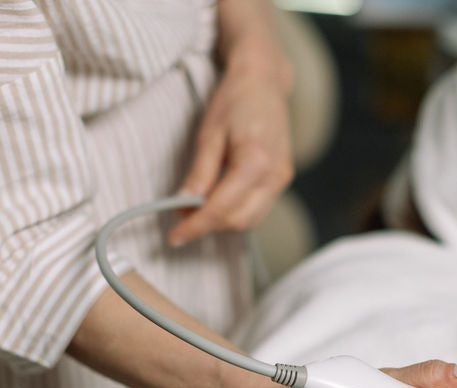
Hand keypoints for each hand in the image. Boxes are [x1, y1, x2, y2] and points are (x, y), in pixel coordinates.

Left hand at [168, 70, 292, 243]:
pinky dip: (236, 212)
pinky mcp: (282, 179)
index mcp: (256, 161)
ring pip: (250, 220)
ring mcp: (282, 179)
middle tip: (181, 218)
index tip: (174, 236)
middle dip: (208, 226)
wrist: (264, 82)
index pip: (221, 208)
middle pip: (238, 221)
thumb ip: (200, 173)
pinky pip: (258, 208)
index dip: (195, 226)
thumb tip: (184, 204)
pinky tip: (217, 201)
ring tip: (197, 209)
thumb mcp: (209, 133)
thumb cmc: (236, 99)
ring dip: (222, 222)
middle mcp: (275, 176)